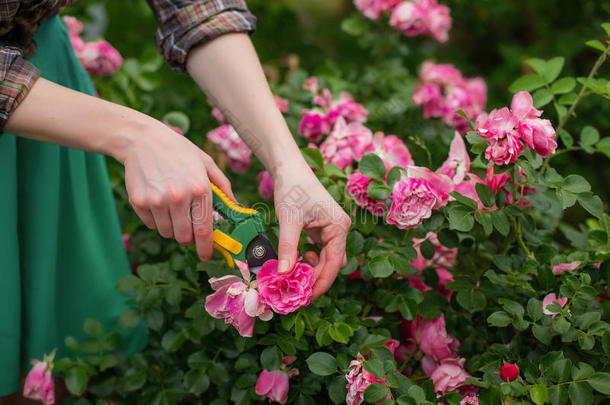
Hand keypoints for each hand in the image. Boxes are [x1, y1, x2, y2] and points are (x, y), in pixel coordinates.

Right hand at [119, 118, 234, 260]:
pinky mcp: (139, 202)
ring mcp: (157, 201)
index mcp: (199, 189)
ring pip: (167, 233)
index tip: (207, 255)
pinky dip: (155, 219)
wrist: (142, 139)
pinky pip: (151, 224)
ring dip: (171, 227)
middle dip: (188, 236)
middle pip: (184, 237)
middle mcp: (178, 197)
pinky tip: (157, 199)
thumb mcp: (206, 163)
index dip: (206, 248)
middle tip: (187, 223)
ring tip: (171, 206)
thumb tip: (235, 206)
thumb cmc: (178, 151)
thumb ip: (223, 186)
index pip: (204, 230)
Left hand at [273, 162, 350, 298]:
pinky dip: (309, 259)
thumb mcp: (288, 221)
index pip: (334, 264)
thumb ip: (287, 248)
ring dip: (312, 270)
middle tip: (296, 292)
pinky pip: (320, 250)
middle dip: (316, 278)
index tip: (305, 297)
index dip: (321, 283)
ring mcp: (332, 229)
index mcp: (338, 227)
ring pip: (326, 258)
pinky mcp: (322, 227)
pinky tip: (297, 260)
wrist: (289, 168)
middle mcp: (339, 229)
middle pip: (332, 264)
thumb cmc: (292, 189)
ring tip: (294, 278)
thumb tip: (282, 274)